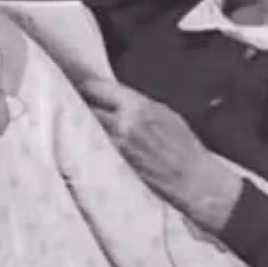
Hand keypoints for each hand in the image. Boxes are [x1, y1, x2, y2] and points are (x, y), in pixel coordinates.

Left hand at [80, 78, 241, 231]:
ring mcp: (114, 146)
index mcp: (137, 107)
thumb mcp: (165, 114)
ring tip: (81, 125)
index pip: (96, 88)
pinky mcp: (111, 164)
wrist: (192, 179)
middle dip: (80, 105)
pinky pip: (91, 148)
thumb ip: (137, 104)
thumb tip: (114, 97)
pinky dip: (89, 144)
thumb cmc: (184, 147)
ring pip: (85, 128)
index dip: (87, 87)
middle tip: (75, 104)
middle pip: (84, 107)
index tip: (83, 88)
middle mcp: (121, 124)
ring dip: (82, 125)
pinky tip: (91, 144)